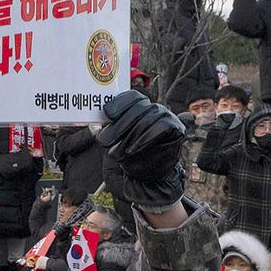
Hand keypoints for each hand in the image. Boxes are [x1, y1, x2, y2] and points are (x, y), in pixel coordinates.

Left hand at [99, 89, 186, 209]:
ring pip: (147, 120)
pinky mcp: (176, 127)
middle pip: (137, 110)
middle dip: (118, 127)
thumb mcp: (118, 139)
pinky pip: (160, 128)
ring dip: (129, 137)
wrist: (150, 173)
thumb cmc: (132, 152)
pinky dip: (145, 139)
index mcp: (141, 105)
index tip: (107, 114)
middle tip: (104, 141)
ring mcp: (166, 116)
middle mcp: (154, 107)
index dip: (119, 104)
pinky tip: (133, 150)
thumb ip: (110, 129)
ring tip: (117, 152)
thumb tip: (95, 127)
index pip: (132, 97)